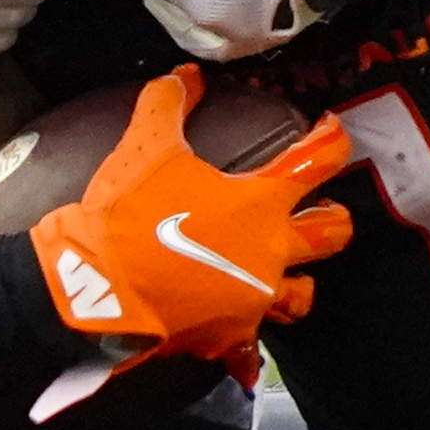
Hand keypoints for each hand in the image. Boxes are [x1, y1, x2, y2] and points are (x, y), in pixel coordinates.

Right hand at [33, 64, 354, 376]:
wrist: (96, 287)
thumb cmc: (128, 215)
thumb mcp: (146, 146)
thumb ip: (168, 104)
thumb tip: (185, 76)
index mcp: (260, 204)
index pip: (318, 163)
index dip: (332, 141)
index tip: (331, 133)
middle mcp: (270, 253)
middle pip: (331, 235)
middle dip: (332, 218)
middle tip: (321, 209)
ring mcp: (253, 300)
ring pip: (302, 296)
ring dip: (299, 281)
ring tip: (286, 273)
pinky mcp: (227, 337)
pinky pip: (250, 351)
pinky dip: (248, 350)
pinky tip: (243, 353)